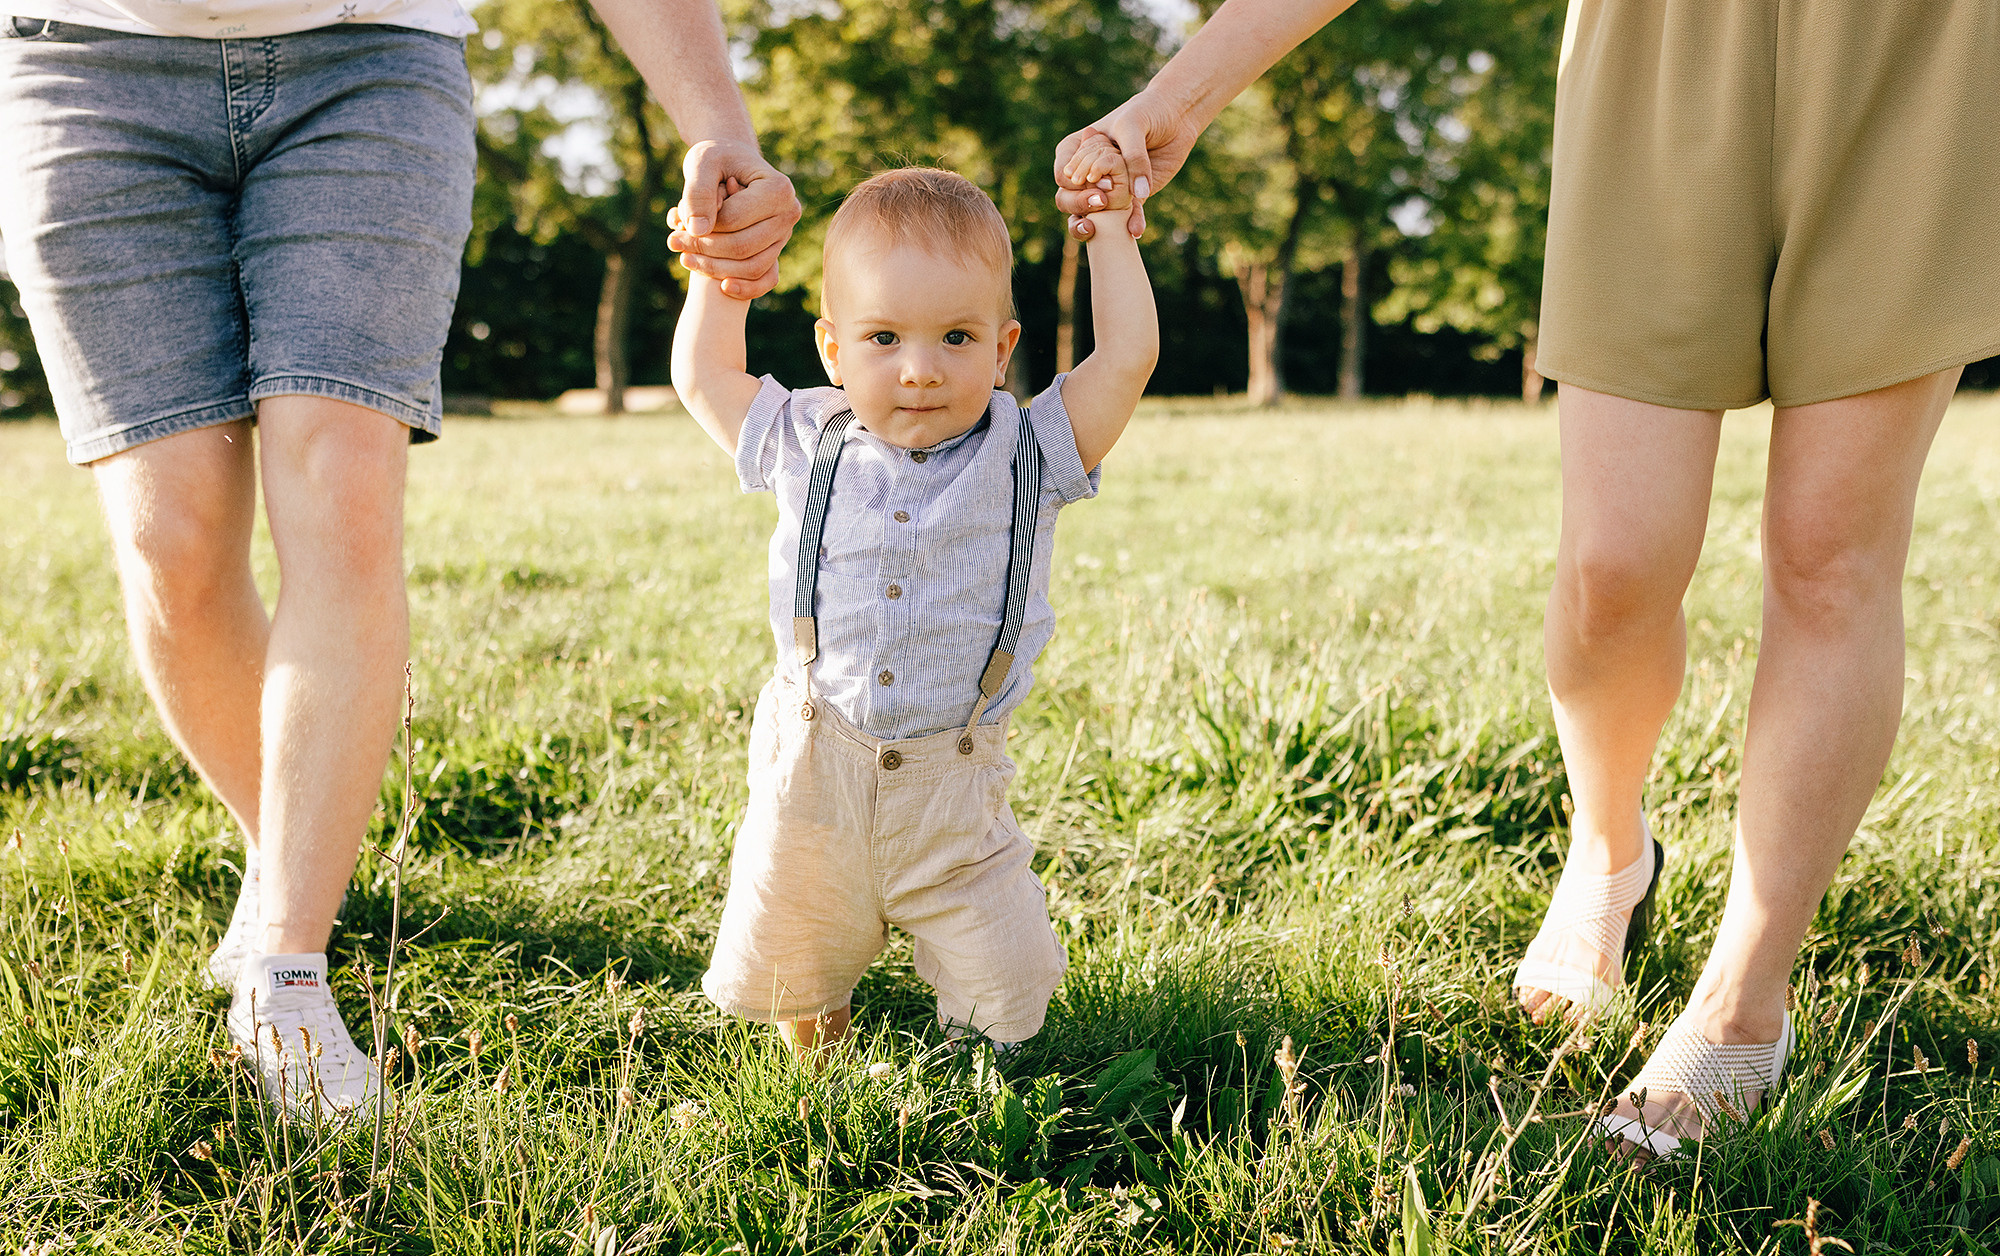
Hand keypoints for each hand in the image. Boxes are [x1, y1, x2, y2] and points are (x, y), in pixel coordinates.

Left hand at [668, 139, 800, 299]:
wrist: (731, 163)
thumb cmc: (716, 159)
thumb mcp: (702, 163)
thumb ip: (698, 193)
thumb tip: (699, 230)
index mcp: (778, 189)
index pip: (734, 220)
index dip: (702, 226)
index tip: (675, 222)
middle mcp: (789, 213)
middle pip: (743, 246)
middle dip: (704, 249)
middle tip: (673, 241)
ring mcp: (785, 234)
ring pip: (752, 266)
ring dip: (715, 268)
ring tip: (684, 257)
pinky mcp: (777, 249)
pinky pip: (766, 279)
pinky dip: (745, 288)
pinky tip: (721, 286)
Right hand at [1053, 87, 1199, 240]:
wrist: (1175, 118)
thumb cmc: (1146, 112)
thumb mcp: (1133, 126)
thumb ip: (1133, 157)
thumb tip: (1138, 195)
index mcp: (1077, 150)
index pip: (1062, 174)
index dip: (1073, 182)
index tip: (1091, 178)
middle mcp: (1087, 172)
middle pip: (1067, 198)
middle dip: (1079, 204)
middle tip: (1100, 201)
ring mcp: (1107, 188)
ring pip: (1089, 215)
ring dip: (1090, 226)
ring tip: (1095, 230)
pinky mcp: (1130, 199)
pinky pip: (1125, 218)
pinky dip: (1129, 225)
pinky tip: (1135, 230)